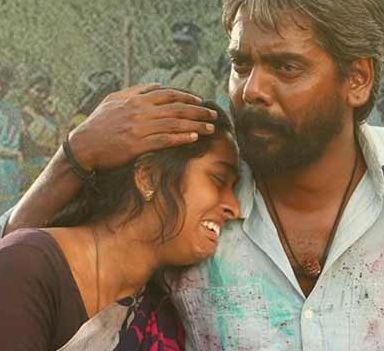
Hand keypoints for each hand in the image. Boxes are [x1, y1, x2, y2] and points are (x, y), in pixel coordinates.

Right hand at [67, 83, 217, 170]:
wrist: (82, 146)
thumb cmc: (98, 124)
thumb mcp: (113, 100)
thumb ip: (136, 90)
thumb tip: (157, 84)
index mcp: (135, 100)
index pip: (167, 95)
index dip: (187, 97)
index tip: (201, 102)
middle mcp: (139, 111)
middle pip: (176, 108)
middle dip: (198, 112)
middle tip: (213, 115)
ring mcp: (138, 128)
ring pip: (173, 124)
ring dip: (195, 125)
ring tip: (210, 129)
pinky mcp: (137, 145)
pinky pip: (164, 140)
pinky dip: (180, 138)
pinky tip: (193, 138)